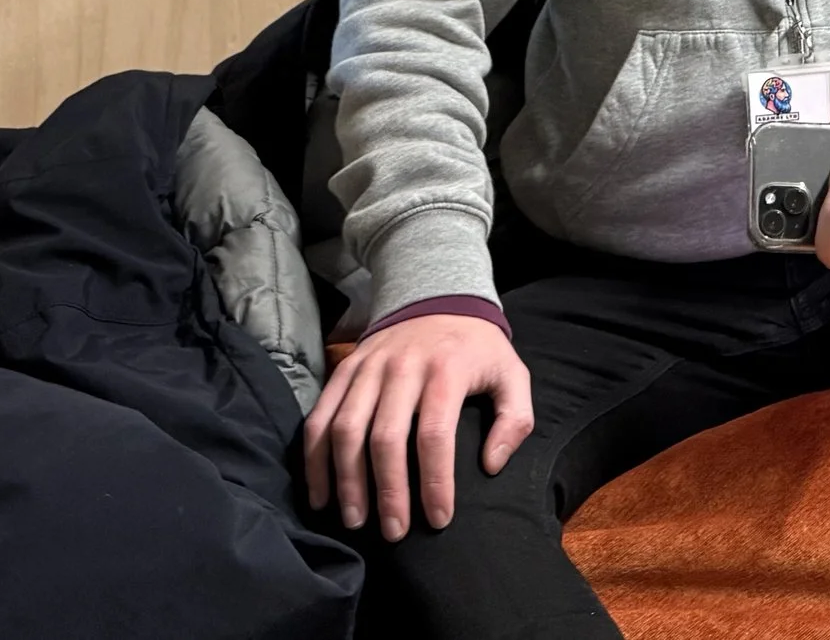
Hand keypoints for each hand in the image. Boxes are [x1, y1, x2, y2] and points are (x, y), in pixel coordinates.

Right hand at [302, 313, 532, 540]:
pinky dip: (314, 459)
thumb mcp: (511, 374)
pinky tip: (322, 495)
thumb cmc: (478, 349)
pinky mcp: (344, 370)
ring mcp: (367, 367)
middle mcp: (401, 366)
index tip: (439, 519)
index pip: (435, 434)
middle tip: (394, 532)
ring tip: (355, 521)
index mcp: (446, 369)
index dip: (435, 481)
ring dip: (346, 481)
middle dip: (388, 491)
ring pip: (345, 429)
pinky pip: (319, 418)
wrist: (438, 297)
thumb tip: (490, 465)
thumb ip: (515, 419)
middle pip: (385, 437)